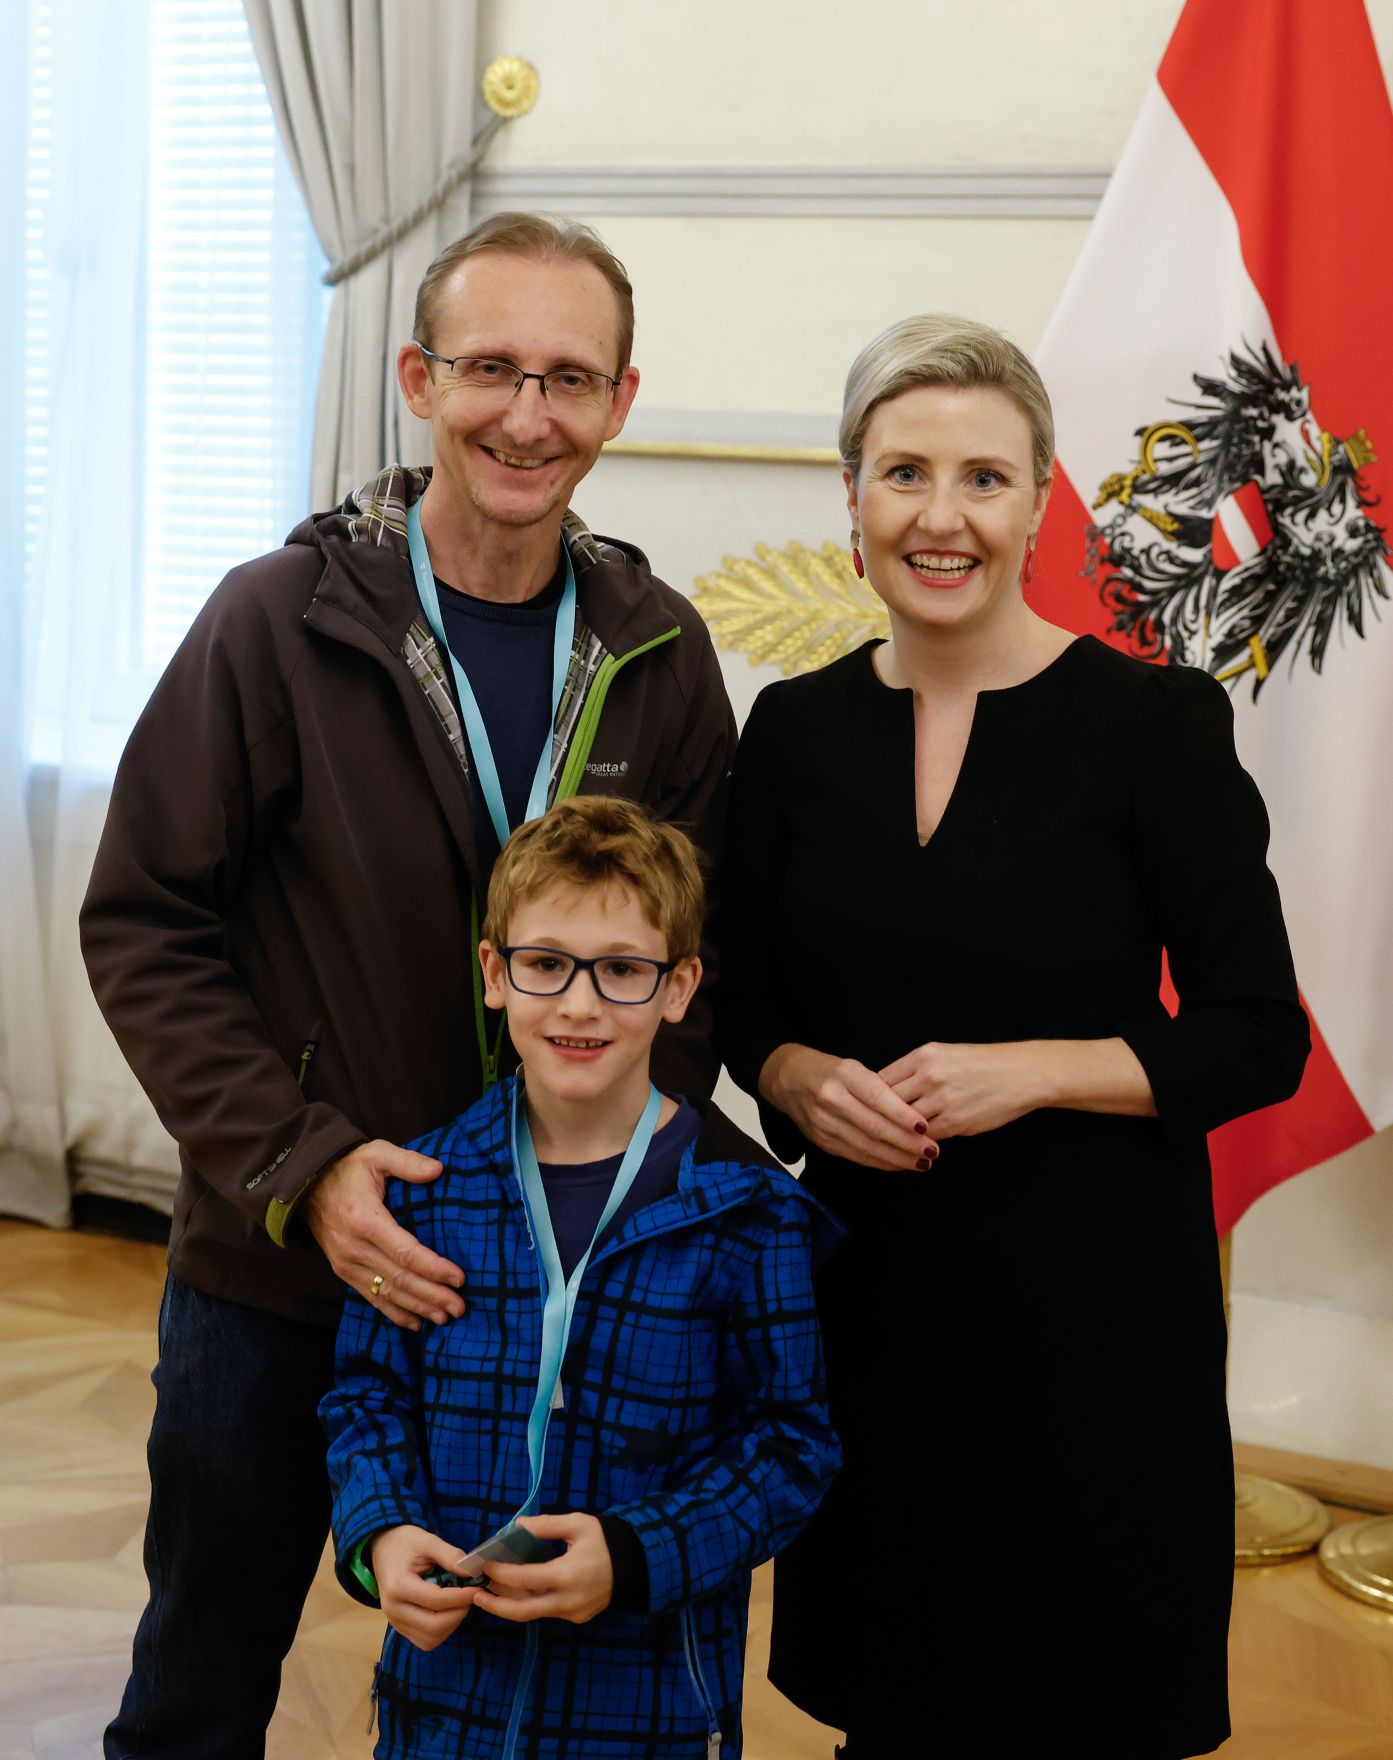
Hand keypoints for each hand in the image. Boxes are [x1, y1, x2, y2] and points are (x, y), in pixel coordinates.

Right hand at [303, 1139, 464, 1328]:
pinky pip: (371, 1298)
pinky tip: (415, 1323)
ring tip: (445, 1318)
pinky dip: (394, 1313)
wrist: (307, 1182)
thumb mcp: (376, 1153)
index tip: (460, 1278)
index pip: (405, 1252)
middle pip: (399, 1279)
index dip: (433, 1268)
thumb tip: (438, 1170)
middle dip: (432, 1295)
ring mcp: (346, 1264)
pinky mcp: (343, 1271)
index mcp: (365, 1219)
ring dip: (417, 1308)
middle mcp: (354, 1248)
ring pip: (387, 1294)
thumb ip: (407, 1162)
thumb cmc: (348, 1167)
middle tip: (460, 1307)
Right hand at [370, 1524, 479, 1651]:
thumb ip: (450, 1555)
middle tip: (470, 1596)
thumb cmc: (406, 1543)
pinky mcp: (400, 1628)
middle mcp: (393, 1609)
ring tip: (459, 1602)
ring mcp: (395, 1622)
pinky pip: (425, 1640)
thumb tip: (473, 1571)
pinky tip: (448, 1611)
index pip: (437, 1601)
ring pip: (431, 1638)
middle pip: (434, 1626)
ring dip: (451, 1624)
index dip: (462, 1596)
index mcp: (398, 1585)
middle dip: (458, 1613)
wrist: (383, 1550)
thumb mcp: (427, 1540)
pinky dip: (442, 1630)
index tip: (478, 1588)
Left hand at [470, 1514, 614, 1625]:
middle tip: (475, 1594)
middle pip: (523, 1611)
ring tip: (489, 1593)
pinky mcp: (576, 1618)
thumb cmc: (604, 1540)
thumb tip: (517, 1526)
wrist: (634, 1564)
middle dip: (495, 1605)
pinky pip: (546, 1612)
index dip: (501, 1573)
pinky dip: (529, 1603)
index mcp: (568, 1575)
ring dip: (509, 1605)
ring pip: (533, 1613)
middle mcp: (568, 1601)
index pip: (525, 1579)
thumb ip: (546, 1525)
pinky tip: (516, 1592)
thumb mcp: (577, 1524)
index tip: (484, 1564)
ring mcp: (572, 1614)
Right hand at [759, 1044, 937, 1171]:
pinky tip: (900, 1164)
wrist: (789, 1080)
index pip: (878, 1098)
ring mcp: (824, 1123)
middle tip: (932, 1151)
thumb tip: (914, 1116)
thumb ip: (880, 1089)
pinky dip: (881, 1162)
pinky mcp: (821, 1142)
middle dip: (906, 1142)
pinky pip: (856, 1156)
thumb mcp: (853, 1068)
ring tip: (923, 1162)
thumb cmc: (830, 1071)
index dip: (902, 1115)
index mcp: (844, 1075)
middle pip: (874, 1126)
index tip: (926, 1127)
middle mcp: (831, 1099)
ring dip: (898, 1158)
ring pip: (866, 1146)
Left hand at [879, 1040, 1048, 1138]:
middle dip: (880, 1116)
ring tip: (894, 1139)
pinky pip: (927, 1136)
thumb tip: (887, 1093)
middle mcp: (929, 1075)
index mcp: (923, 1056)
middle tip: (874, 1128)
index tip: (868, 1107)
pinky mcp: (956, 1122)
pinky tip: (919, 1143)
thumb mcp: (944, 1055)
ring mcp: (942, 1099)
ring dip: (900, 1132)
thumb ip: (915, 1071)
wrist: (1022, 1074)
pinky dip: (921, 1141)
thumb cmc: (983, 1064)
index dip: (872, 1097)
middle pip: (886, 1103)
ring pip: (904, 1122)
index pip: (881, 1079)